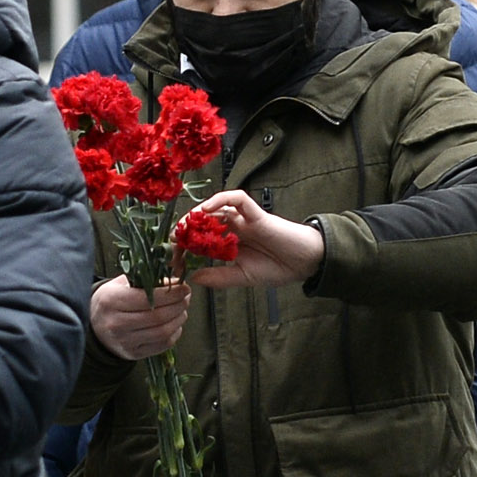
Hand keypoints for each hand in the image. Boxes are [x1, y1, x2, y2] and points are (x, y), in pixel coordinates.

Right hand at [90, 274, 190, 360]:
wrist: (94, 326)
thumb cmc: (110, 301)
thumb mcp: (120, 284)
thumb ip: (146, 280)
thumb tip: (174, 281)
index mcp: (111, 301)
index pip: (148, 298)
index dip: (171, 293)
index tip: (184, 287)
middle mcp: (116, 323)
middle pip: (158, 316)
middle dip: (179, 305)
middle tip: (186, 297)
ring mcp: (124, 341)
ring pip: (162, 332)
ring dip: (179, 319)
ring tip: (182, 309)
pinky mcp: (133, 353)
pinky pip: (162, 345)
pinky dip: (175, 333)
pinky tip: (175, 323)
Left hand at [177, 188, 325, 289]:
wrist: (305, 264)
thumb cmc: (278, 268)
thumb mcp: (242, 277)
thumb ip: (218, 277)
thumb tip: (193, 277)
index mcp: (228, 242)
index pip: (199, 239)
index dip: (183, 248)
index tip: (174, 264)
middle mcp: (233, 227)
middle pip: (201, 221)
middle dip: (183, 232)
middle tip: (171, 246)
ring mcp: (244, 219)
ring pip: (214, 207)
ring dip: (196, 216)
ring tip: (183, 228)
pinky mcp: (256, 214)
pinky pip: (237, 198)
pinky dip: (221, 199)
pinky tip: (207, 209)